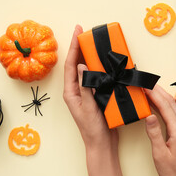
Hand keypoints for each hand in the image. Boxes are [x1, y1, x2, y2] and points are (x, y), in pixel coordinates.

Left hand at [63, 25, 117, 151]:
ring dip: (89, 56)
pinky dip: (99, 68)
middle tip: (85, 32)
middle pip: (77, 64)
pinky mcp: (95, 95)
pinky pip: (96, 77)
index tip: (77, 32)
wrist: (101, 143)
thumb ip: (85, 87)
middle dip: (80, 47)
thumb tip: (82, 66)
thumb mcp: (88, 108)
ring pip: (86, 69)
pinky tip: (105, 62)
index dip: (73, 47)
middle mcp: (76, 90)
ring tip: (94, 43)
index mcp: (70, 92)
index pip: (71, 65)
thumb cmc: (92, 129)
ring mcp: (86, 92)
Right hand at [145, 85, 175, 175]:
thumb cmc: (172, 171)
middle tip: (145, 82)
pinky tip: (156, 104)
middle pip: (169, 103)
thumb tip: (149, 116)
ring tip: (149, 89)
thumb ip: (154, 133)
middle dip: (157, 91)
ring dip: (160, 96)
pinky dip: (163, 105)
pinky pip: (172, 113)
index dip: (154, 95)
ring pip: (172, 106)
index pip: (164, 107)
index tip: (144, 86)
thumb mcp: (160, 153)